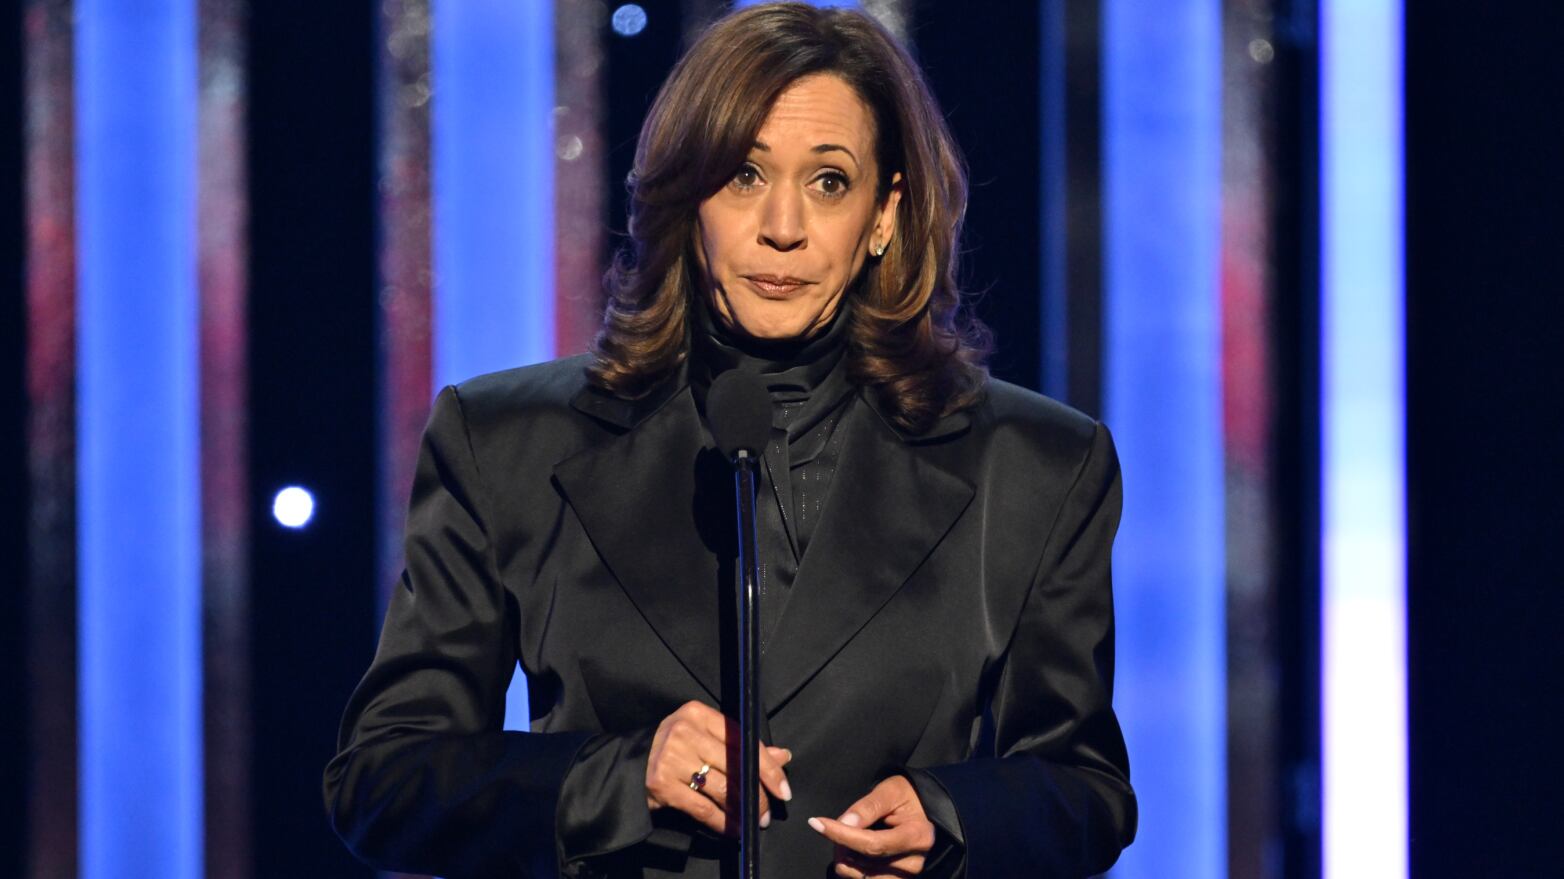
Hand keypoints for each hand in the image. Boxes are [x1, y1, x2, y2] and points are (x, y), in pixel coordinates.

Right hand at [644, 700, 792, 836]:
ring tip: (753, 821)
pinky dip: (723, 822)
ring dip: (743, 811)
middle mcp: (685, 732)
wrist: (628, 762)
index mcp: (698, 714)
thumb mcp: (705, 736)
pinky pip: (703, 808)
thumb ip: (742, 746)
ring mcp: (671, 758)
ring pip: (722, 789)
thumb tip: (783, 756)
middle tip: (767, 812)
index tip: (783, 789)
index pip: (743, 740)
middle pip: (736, 767)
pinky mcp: (661, 784)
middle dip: (757, 795)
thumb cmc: (673, 747)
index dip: (768, 768)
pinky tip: (733, 829)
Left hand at [809, 775, 935, 877]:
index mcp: (917, 837)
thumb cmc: (907, 796)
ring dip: (845, 860)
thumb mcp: (890, 791)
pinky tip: (850, 852)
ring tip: (843, 839)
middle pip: (866, 864)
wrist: (925, 810)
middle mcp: (914, 862)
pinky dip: (852, 869)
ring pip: (863, 878)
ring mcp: (906, 876)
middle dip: (840, 847)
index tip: (817, 823)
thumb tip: (844, 824)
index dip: (842, 836)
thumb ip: (868, 807)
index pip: (873, 844)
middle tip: (831, 827)